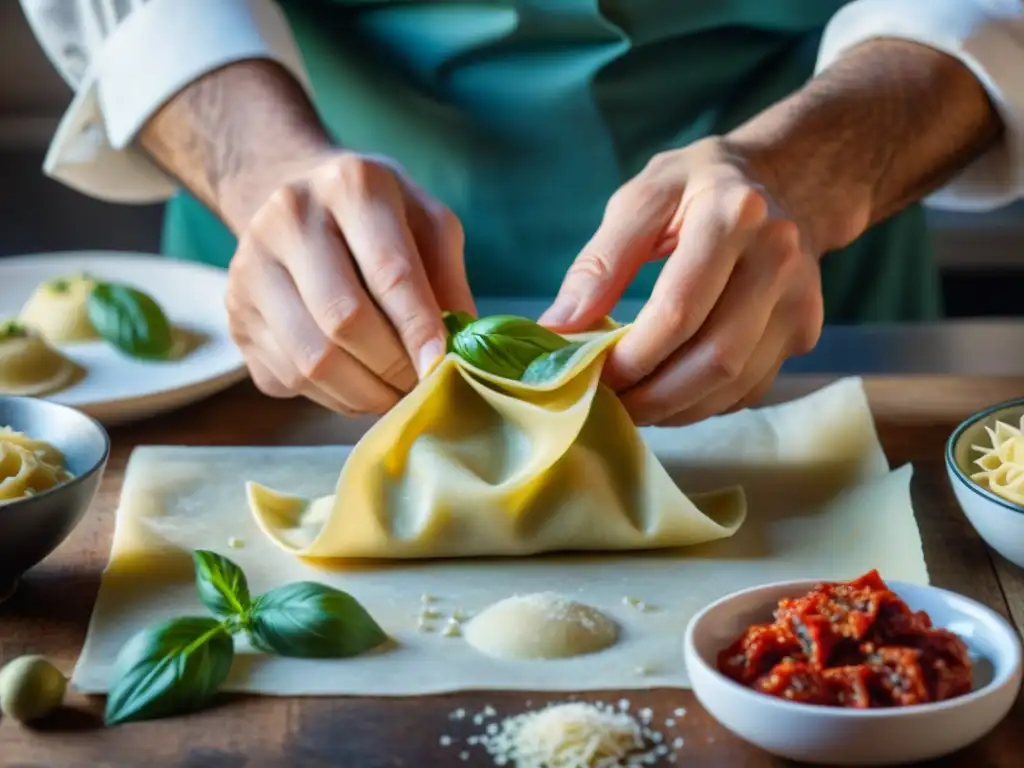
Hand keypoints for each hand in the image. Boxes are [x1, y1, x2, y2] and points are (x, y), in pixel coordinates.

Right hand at [226, 151, 473, 414]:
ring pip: (310, 361)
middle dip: (392, 367)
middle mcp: (288, 220)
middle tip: (421, 384)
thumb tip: (461, 344)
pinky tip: (356, 382)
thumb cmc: (375, 214)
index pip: (389, 272)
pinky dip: (332, 396)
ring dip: (363, 392)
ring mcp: (250, 270)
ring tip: (393, 390)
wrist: (290, 195)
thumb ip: (448, 277)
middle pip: (343, 321)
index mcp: (350, 186)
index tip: (442, 365)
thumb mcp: (425, 221)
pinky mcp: (235, 317)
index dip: (418, 328)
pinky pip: (287, 379)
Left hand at [540, 137, 823, 425]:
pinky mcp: (805, 331)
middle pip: (715, 358)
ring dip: (676, 409)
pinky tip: (670, 393)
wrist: (786, 182)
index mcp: (732, 217)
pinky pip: (750, 388)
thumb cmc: (698, 188)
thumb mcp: (642, 198)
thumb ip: (599, 262)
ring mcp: (799, 300)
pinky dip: (703, 404)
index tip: (592, 376)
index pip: (678, 311)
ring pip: (735, 384)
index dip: (631, 357)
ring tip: (632, 403)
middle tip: (609, 405)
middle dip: (654, 397)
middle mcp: (778, 260)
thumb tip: (558, 327)